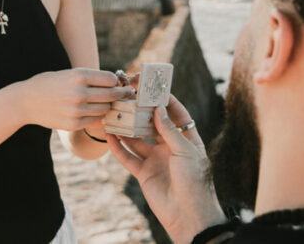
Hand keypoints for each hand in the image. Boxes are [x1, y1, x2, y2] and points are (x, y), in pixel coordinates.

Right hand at [18, 68, 134, 130]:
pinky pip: (94, 120)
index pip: (109, 79)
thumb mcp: (68, 74)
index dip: (115, 81)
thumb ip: (89, 78)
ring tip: (106, 102)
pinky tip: (93, 111)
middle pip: (111, 95)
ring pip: (104, 109)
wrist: (26, 101)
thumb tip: (114, 83)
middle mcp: (79, 92)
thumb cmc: (49, 83)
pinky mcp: (73, 124)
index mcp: (78, 75)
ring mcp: (76, 110)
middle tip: (124, 94)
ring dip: (107, 106)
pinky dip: (97, 116)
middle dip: (120, 94)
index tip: (117, 82)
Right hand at [107, 94, 226, 243]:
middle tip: (127, 97)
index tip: (150, 86)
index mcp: (186, 139)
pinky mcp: (144, 173)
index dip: (164, 99)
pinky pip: (128, 157)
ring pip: (137, 139)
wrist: (188, 216)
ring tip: (113, 112)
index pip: (175, 113)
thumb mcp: (185, 151)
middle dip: (140, 111)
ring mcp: (156, 159)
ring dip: (125, 127)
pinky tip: (109, 135)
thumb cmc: (194, 182)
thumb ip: (170, 130)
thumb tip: (158, 108)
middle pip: (152, 124)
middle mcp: (170, 147)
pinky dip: (118, 147)